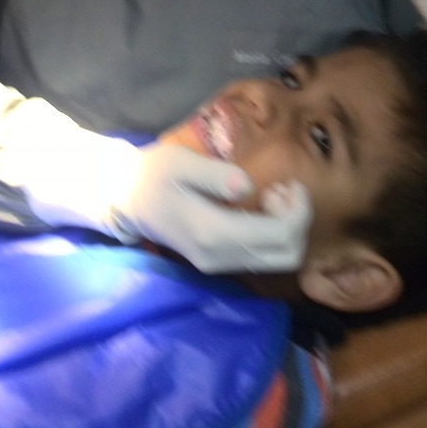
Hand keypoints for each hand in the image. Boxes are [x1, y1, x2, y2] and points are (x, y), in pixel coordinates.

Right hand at [112, 143, 312, 273]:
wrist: (127, 201)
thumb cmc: (154, 175)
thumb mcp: (180, 162)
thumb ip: (216, 175)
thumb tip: (248, 187)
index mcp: (213, 232)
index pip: (281, 235)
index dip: (299, 211)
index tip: (291, 183)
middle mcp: (219, 258)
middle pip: (288, 256)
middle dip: (297, 221)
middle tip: (281, 189)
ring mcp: (218, 265)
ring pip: (278, 260)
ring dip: (286, 227)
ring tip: (270, 195)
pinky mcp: (218, 263)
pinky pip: (262, 257)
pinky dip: (273, 234)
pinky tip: (259, 207)